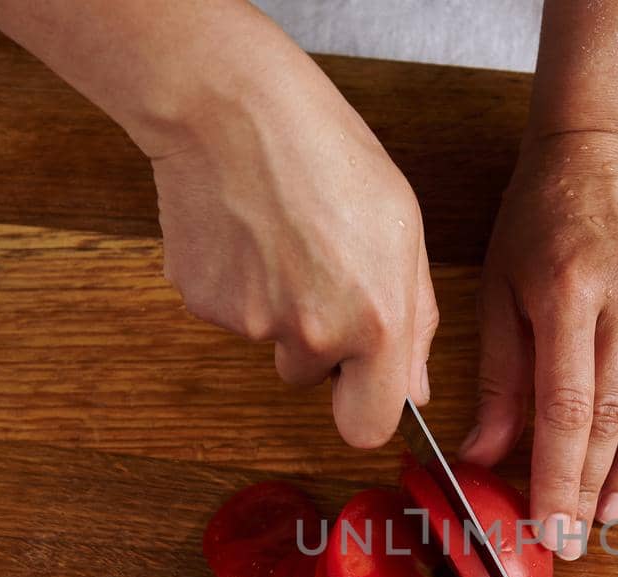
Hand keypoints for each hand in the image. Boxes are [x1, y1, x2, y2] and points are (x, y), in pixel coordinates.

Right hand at [149, 38, 436, 447]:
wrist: (231, 108)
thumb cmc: (326, 152)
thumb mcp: (403, 229)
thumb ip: (415, 320)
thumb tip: (414, 390)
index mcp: (376, 321)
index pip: (368, 428)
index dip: (365, 409)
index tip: (363, 388)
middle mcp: (312, 334)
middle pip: (311, 381)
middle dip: (318, 349)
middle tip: (319, 274)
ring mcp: (250, 323)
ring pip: (270, 344)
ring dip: (278, 310)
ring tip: (282, 239)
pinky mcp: (202, 304)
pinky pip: (229, 314)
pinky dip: (237, 284)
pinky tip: (246, 232)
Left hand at [461, 131, 617, 557]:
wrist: (600, 150)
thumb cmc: (538, 221)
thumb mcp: (500, 288)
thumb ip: (499, 376)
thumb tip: (481, 458)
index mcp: (569, 291)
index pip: (566, 407)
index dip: (559, 477)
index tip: (552, 530)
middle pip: (616, 416)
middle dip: (591, 488)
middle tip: (574, 538)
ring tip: (609, 507)